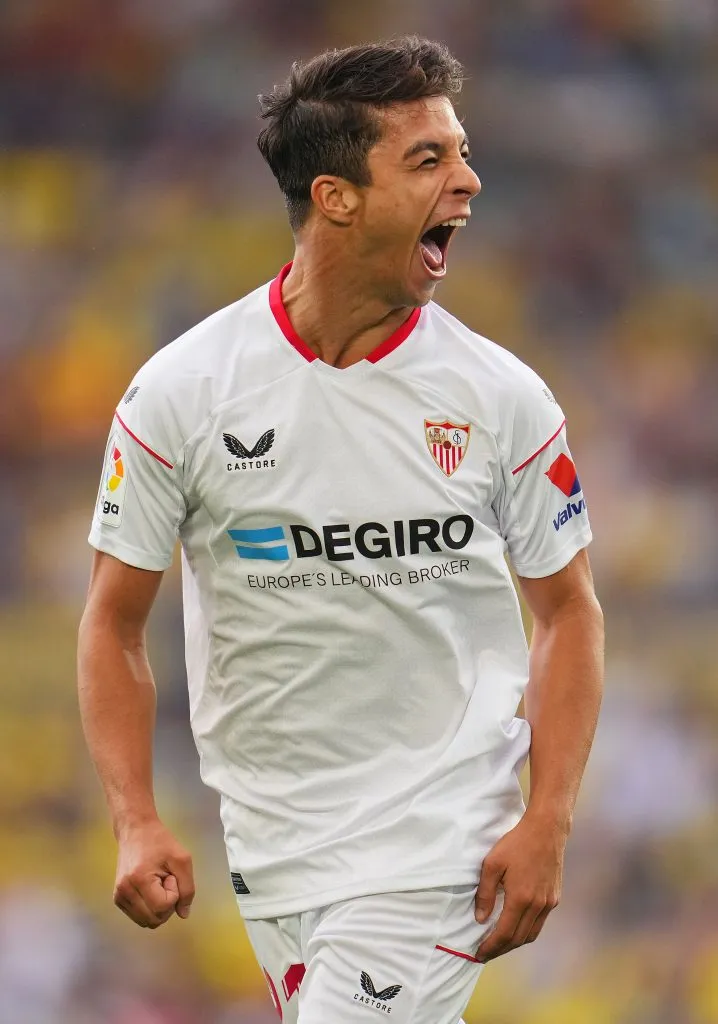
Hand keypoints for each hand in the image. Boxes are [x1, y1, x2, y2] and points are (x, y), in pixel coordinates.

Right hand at [113, 819, 194, 928]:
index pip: (163, 907)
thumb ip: (187, 888)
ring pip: (147, 922)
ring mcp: (118, 897)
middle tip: (165, 880)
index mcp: (139, 879)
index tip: (170, 875)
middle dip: (167, 904)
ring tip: (158, 884)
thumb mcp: (182, 859)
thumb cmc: (161, 842)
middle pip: (154, 920)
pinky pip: (139, 917)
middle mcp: (124, 891)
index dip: (174, 894)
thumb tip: (183, 914)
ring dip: (159, 908)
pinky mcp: (117, 899)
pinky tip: (150, 889)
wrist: (135, 830)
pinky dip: (150, 908)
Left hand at [474, 811, 565, 961]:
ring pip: (531, 934)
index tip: (479, 954)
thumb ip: (486, 893)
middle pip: (518, 939)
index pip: (505, 934)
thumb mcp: (492, 864)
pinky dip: (526, 931)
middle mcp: (538, 905)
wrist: (546, 830)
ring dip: (514, 943)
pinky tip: (516, 927)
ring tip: (499, 944)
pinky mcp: (554, 897)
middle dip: (501, 949)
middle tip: (486, 953)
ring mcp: (549, 903)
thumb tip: (481, 918)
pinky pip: (539, 923)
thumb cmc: (516, 843)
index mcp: (521, 898)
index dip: (491, 947)